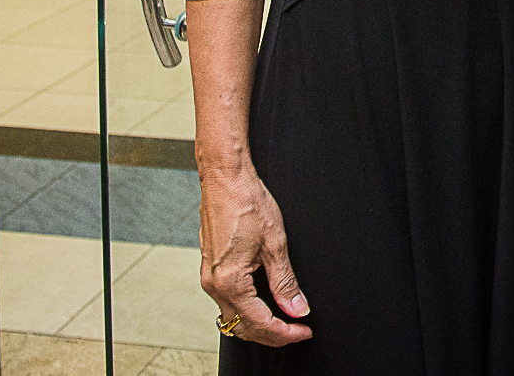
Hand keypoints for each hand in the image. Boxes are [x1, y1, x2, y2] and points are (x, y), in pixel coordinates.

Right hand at [198, 165, 312, 346]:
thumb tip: (297, 308)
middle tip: (297, 330)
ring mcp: (209, 276)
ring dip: (258, 323)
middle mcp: (214, 283)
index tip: (303, 331)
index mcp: (230, 281)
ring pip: (233, 315)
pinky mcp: (210, 266)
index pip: (259, 323)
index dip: (285, 333)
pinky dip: (246, 307)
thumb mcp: (275, 244)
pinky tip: (264, 301)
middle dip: (272, 334)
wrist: (225, 178)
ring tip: (284, 319)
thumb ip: (286, 282)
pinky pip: (226, 299)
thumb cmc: (247, 201)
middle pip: (242, 326)